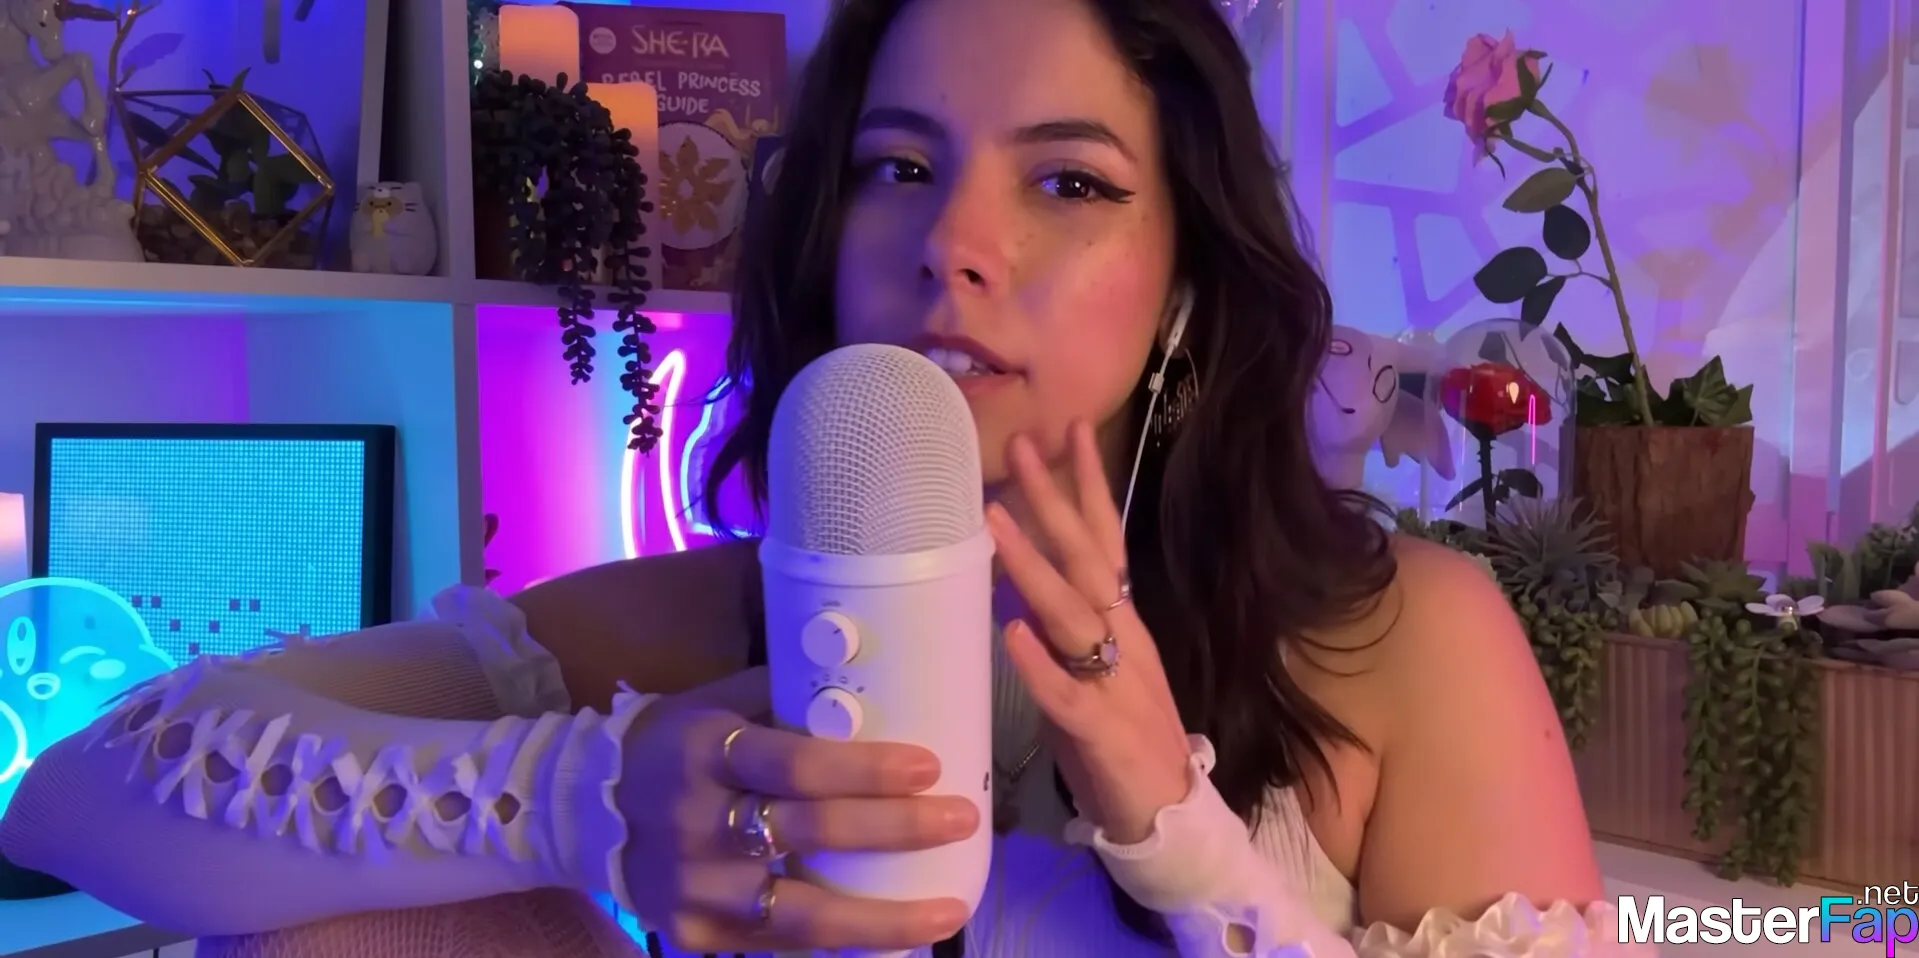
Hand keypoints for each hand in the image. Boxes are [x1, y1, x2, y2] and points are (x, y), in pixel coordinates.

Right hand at [613, 668, 977, 952]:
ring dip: (886, 917)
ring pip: (803, 915)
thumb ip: (781, 695)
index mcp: (705, 753)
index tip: (928, 765)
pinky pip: (781, 947)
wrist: (583, 810)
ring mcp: (696, 890)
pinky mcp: (696, 935)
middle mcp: (698, 825)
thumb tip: (869, 681)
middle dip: (897, 830)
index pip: (794, 764)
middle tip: (961, 818)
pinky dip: (842, 945)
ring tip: (949, 910)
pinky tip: (897, 939)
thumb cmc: (671, 744)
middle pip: (811, 833)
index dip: (864, 768)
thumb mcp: (712, 704)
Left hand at [987, 422, 1193, 844]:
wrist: (1170, 818)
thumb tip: (1014, 583)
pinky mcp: (1102, 733)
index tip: (1063, 430)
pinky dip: (1040, 663)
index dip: (1085, 487)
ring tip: (994, 523)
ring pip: (1072, 615)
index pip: (1104, 542)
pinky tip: (1014, 634)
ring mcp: (1115, 684)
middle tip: (1020, 446)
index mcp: (1122, 624)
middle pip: (1086, 560)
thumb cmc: (1122, 742)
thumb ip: (1063, 628)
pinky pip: (1067, 694)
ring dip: (1031, 567)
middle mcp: (1123, 641)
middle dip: (1051, 502)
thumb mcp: (1092, 671)